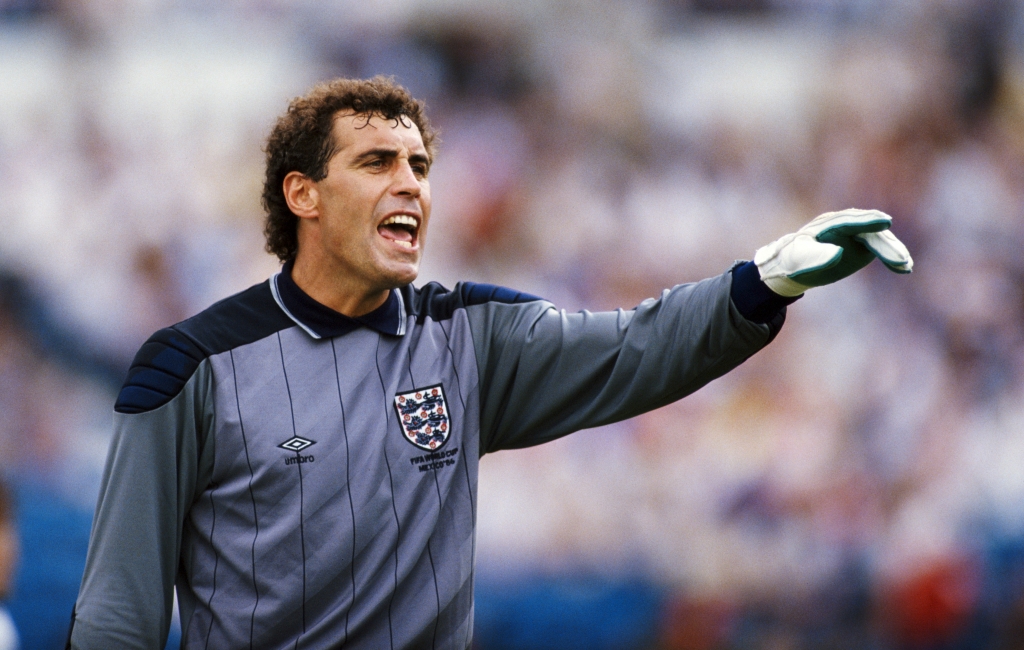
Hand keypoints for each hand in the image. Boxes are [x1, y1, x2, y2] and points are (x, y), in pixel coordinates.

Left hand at [753, 208, 912, 296]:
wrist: (796, 265)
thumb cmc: (795, 259)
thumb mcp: (800, 259)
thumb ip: (816, 256)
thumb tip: (838, 253)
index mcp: (829, 224)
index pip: (850, 221)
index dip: (868, 222)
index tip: (886, 223)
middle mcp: (847, 225)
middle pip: (869, 232)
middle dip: (885, 245)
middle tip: (900, 259)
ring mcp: (857, 234)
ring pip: (879, 240)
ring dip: (893, 251)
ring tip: (905, 266)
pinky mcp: (863, 245)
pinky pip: (881, 249)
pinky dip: (892, 257)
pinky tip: (904, 268)